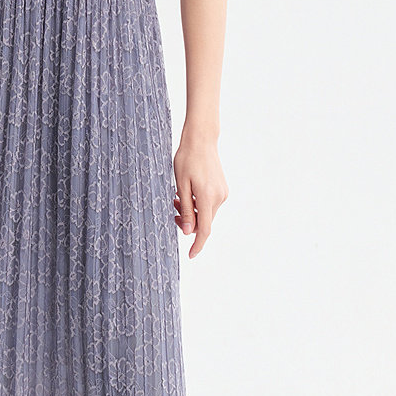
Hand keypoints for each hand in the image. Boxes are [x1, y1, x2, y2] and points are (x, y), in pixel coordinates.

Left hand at [172, 131, 227, 258]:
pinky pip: (210, 204)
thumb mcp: (180, 185)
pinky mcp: (222, 188)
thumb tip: (189, 232)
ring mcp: (223, 192)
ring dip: (192, 212)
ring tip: (177, 199)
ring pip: (206, 213)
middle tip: (173, 211)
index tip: (190, 255)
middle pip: (204, 222)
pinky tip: (188, 193)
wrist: (201, 140)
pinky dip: (198, 204)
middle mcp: (219, 197)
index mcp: (207, 197)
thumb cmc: (186, 159)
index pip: (204, 229)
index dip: (197, 245)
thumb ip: (186, 209)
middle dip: (189, 222)